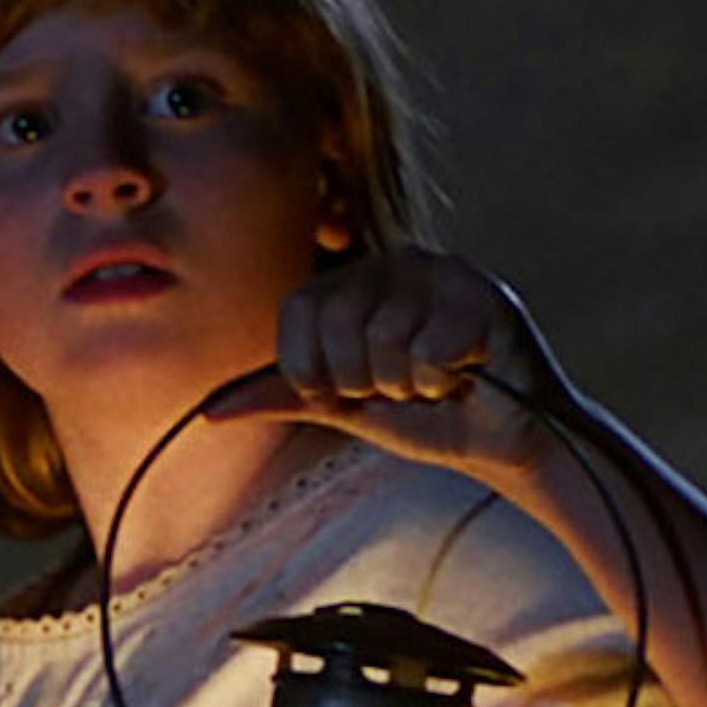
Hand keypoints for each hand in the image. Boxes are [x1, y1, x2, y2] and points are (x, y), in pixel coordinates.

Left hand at [205, 249, 575, 490]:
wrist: (498, 444)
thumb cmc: (422, 417)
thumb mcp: (341, 405)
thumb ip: (281, 395)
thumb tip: (209, 411)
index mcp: (354, 281)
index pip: (297, 308)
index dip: (311, 366)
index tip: (345, 391)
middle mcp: (394, 262)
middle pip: (336, 323)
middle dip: (362, 381)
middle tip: (399, 387)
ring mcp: (440, 272)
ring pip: (384, 340)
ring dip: (407, 385)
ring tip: (435, 381)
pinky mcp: (482, 295)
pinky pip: (429, 350)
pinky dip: (443, 382)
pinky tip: (465, 375)